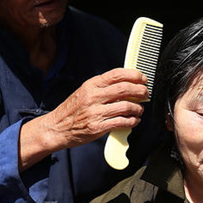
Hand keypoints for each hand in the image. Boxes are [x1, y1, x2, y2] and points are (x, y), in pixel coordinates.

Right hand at [19, 68, 148, 169]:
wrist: (57, 128)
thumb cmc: (72, 110)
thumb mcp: (84, 92)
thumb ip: (103, 87)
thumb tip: (126, 83)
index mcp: (91, 85)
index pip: (117, 74)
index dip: (134, 75)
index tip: (143, 79)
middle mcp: (93, 97)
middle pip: (125, 89)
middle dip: (140, 91)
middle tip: (145, 94)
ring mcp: (95, 112)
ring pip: (126, 106)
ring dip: (138, 108)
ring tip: (139, 110)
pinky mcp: (98, 127)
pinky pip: (122, 122)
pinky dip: (132, 121)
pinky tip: (133, 120)